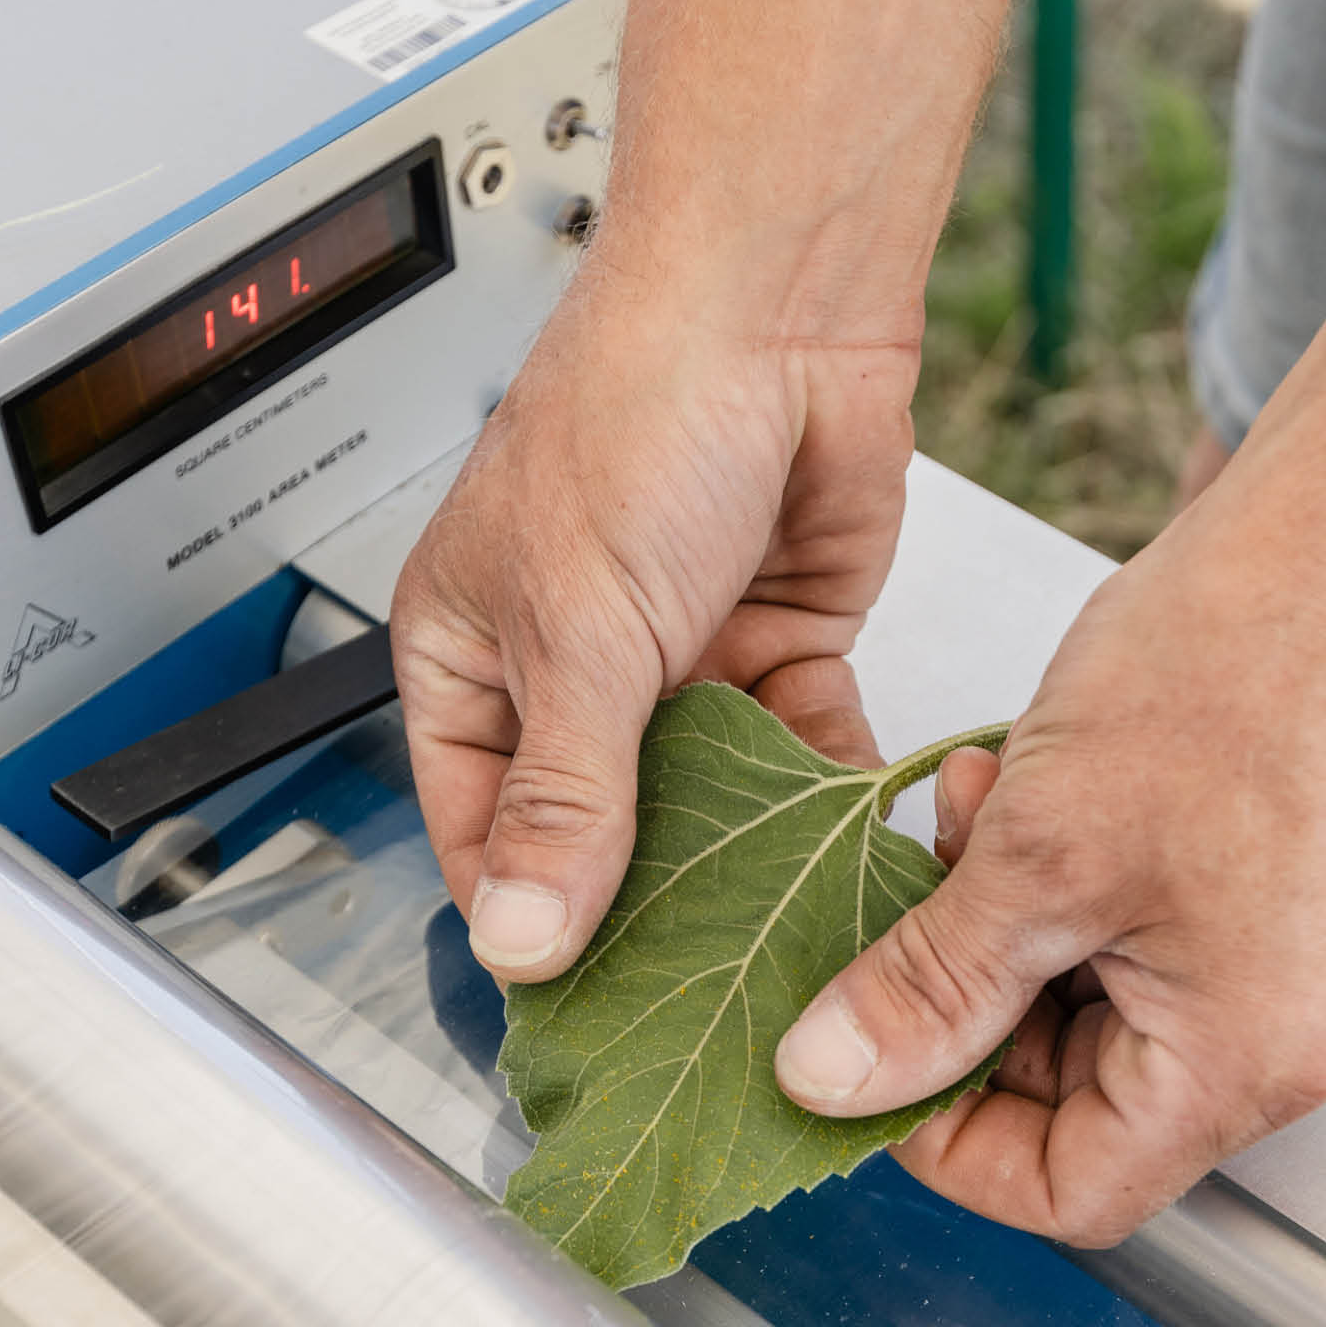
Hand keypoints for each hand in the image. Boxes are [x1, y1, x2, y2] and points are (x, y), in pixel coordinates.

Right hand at [393, 284, 916, 975]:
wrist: (777, 312)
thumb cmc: (635, 415)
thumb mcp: (580, 634)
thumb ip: (566, 797)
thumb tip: (521, 934)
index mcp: (473, 657)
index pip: (481, 831)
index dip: (524, 920)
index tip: (579, 1014)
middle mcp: (575, 668)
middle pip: (605, 831)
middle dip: (652, 907)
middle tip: (702, 1006)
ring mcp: (686, 660)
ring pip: (714, 803)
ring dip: (749, 862)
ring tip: (786, 948)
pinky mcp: (788, 645)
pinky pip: (802, 756)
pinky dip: (826, 802)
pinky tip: (852, 857)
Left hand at [764, 464, 1325, 1247]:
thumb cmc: (1243, 669)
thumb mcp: (1042, 847)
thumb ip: (929, 986)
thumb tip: (830, 1080)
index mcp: (1252, 1060)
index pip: (1073, 1194)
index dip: (947, 1147)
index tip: (867, 1067)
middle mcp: (1304, 1037)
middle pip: (1093, 1102)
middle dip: (977, 1004)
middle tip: (915, 890)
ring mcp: (1318, 968)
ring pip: (1119, 1012)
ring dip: (1021, 930)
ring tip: (987, 805)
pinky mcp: (1312, 900)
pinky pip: (1170, 945)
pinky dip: (1086, 889)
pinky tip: (1048, 787)